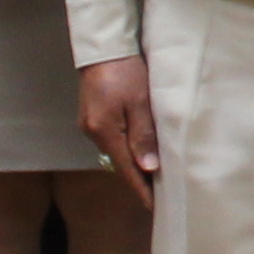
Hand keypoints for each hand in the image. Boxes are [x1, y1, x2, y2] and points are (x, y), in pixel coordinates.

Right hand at [77, 55, 163, 205]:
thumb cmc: (124, 70)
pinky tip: (141, 147)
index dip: (141, 190)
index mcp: (104, 132)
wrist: (104, 46)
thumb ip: (144, 135)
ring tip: (156, 173)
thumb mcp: (140, 102)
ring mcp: (91, 124)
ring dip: (134, 160)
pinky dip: (128, 145)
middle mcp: (93, 132)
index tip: (154, 208)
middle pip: (120, 163)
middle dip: (140, 178)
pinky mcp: (94, 115)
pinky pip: (114, 138)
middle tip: (162, 192)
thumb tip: (148, 167)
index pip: (126, 170)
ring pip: (117, 150)